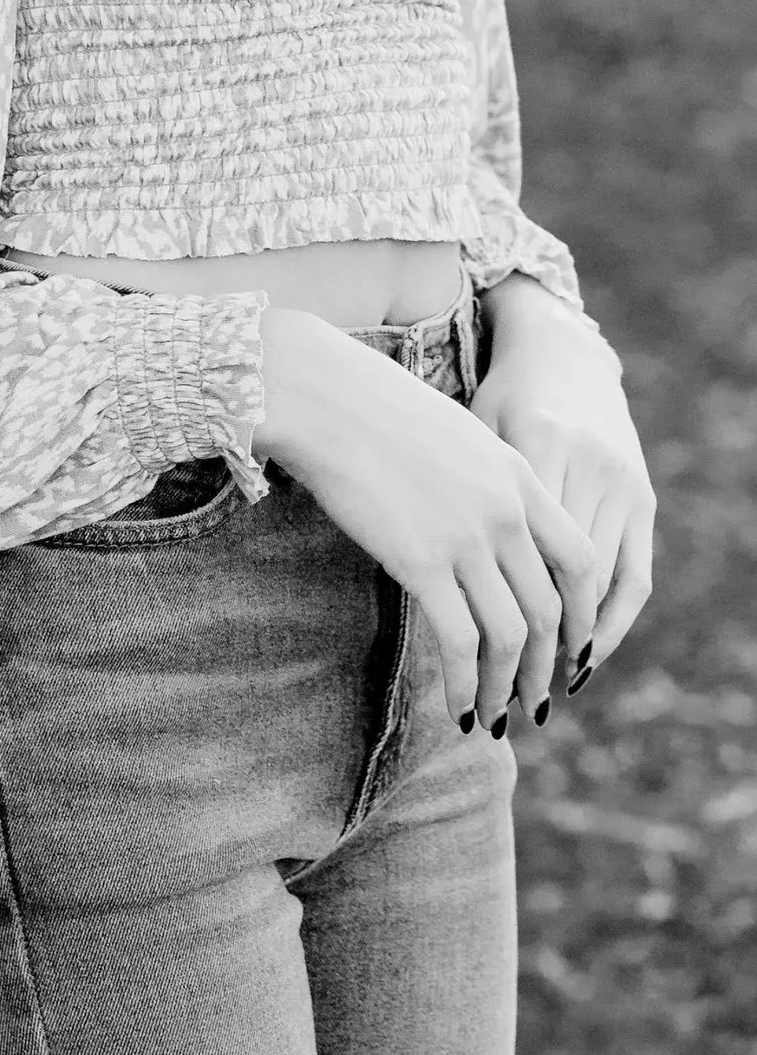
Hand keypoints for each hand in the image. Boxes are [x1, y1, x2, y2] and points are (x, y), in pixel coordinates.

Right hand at [252, 308, 599, 730]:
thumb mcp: (455, 435)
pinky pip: (461, 641)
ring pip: (512, 635)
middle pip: (551, 608)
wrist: (323, 393)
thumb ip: (485, 483)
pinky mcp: (420, 562)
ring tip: (496, 717)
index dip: (582, 614)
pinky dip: (466, 684)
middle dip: (547, 666)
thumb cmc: (373, 406)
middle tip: (536, 702)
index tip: (570, 648)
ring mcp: (466, 538)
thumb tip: (487, 531)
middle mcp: (506, 512)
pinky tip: (458, 708)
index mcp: (519, 476)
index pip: (580, 561)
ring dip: (508, 686)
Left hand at [470, 279, 655, 682]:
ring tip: (535, 690)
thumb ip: (445, 498)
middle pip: (550, 587)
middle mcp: (574, 468)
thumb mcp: (457, 438)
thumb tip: (414, 573)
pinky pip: (631, 575)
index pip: (506, 560)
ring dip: (565, 646)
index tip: (464, 675)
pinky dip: (609, 621)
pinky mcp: (639, 495)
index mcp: (522, 450)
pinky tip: (582, 657)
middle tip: (500, 703)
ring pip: (592, 589)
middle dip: (526, 653)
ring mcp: (615, 482)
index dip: (484, 626)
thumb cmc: (485, 402)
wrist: (552, 351)